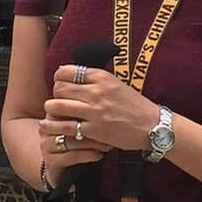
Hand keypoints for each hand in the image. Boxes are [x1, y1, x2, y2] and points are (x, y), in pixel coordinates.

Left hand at [43, 66, 161, 162]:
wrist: (153, 126)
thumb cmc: (136, 106)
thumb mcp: (117, 84)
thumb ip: (96, 80)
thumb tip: (74, 75)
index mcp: (102, 77)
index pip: (67, 71)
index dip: (59, 78)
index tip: (59, 84)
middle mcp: (96, 91)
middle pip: (60, 88)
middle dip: (55, 94)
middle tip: (57, 100)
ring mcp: (95, 111)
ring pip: (57, 106)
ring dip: (50, 109)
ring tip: (50, 112)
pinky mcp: (94, 130)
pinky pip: (66, 127)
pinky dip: (54, 127)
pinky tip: (48, 127)